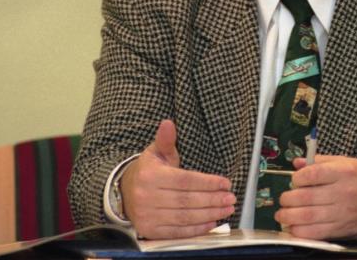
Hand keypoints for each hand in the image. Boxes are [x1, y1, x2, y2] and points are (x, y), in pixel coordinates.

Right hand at [121, 119, 234, 238]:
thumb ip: (166, 140)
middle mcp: (147, 197)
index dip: (207, 182)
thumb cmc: (148, 170)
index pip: (185, 180)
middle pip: (187, 200)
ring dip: (209, 215)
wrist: (125, 193)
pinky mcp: (150, 231)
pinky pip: (177, 232)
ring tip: (227, 210)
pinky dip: (197, 230)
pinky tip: (212, 223)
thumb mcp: (156, 152)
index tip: (226, 183)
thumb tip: (168, 123)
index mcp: (151, 175)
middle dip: (212, 200)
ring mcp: (148, 216)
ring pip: (184, 217)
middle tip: (231, 199)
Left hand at [273, 155, 356, 238]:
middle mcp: (344, 192)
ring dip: (289, 216)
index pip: (313, 174)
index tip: (294, 180)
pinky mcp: (342, 229)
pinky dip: (301, 231)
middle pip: (307, 196)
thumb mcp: (347, 163)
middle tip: (283, 199)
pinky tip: (294, 227)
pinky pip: (316, 232)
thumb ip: (321, 161)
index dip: (298, 178)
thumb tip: (298, 163)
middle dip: (288, 198)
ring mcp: (343, 212)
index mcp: (345, 172)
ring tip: (282, 214)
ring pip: (308, 216)